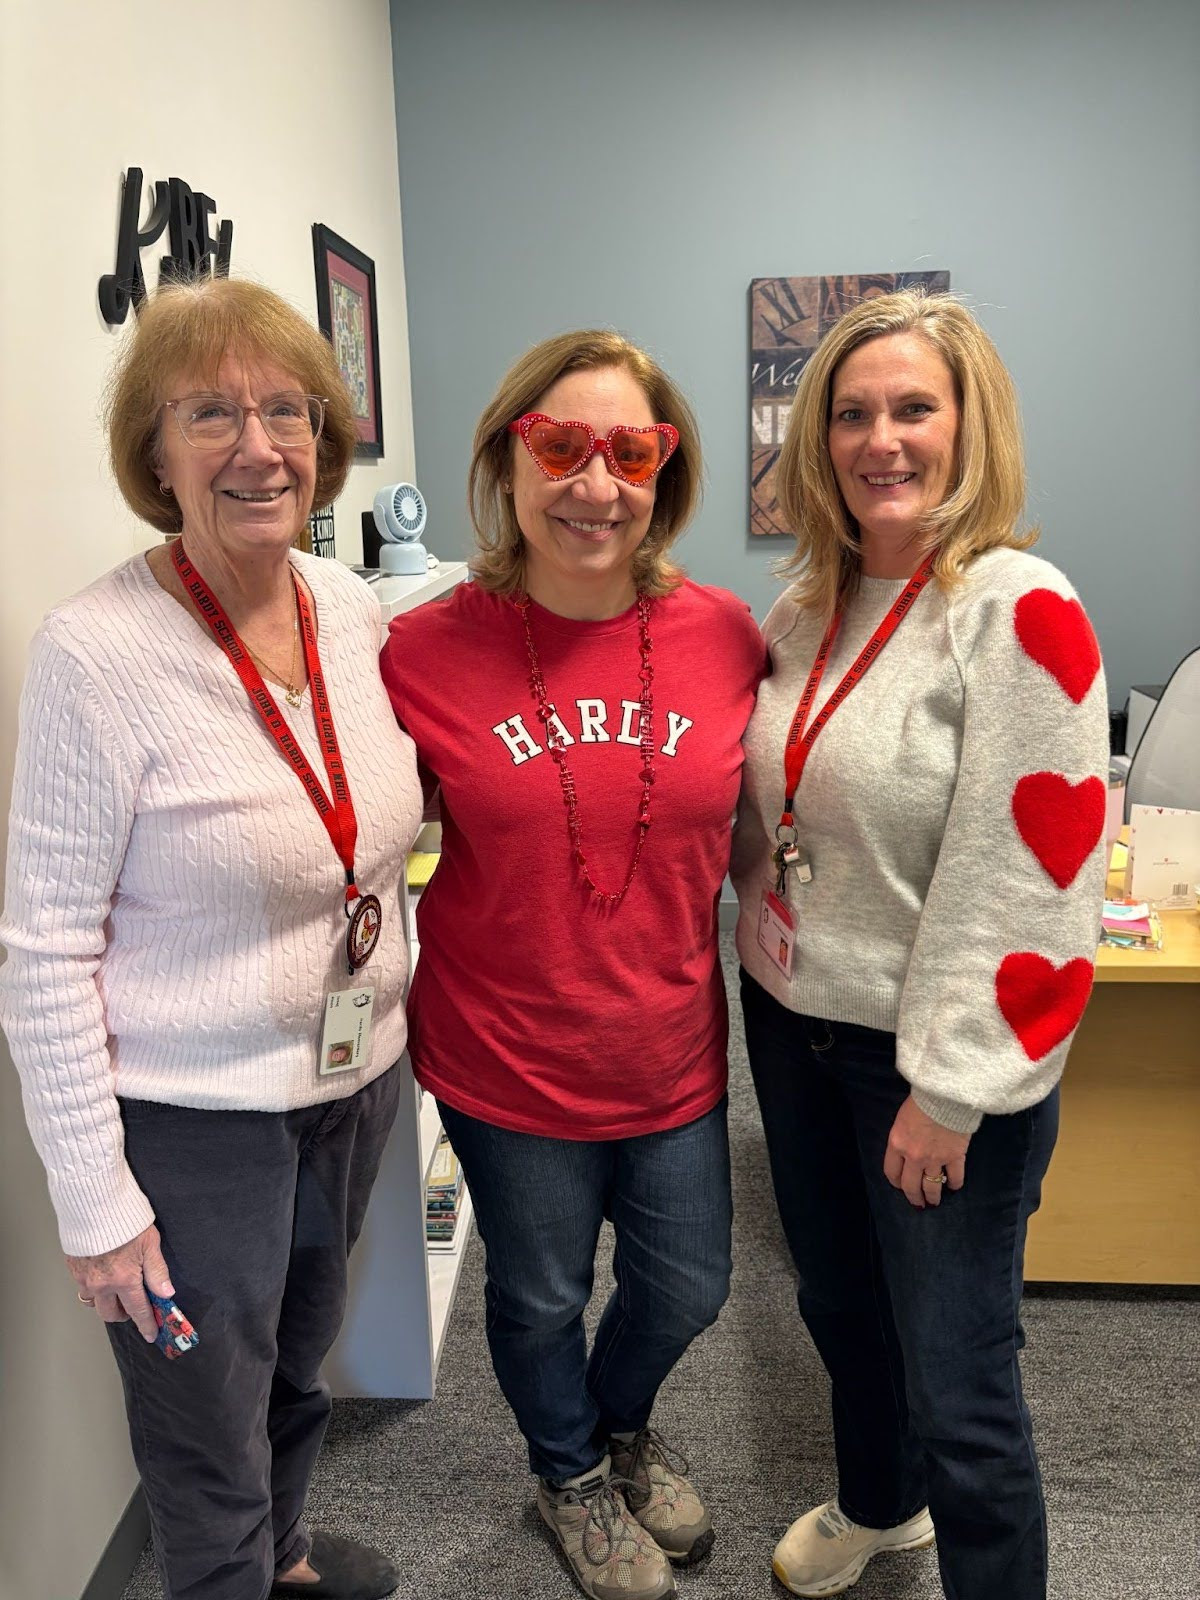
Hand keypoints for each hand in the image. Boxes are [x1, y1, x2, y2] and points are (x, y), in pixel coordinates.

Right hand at [65, 1224, 173, 1341]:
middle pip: (111, 1314)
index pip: (138, 1310)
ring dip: (106, 1302)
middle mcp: (102, 1284)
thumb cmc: (125, 1219)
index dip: (146, 1324)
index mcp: (124, 1280)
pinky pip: (83, 1287)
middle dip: (124, 1314)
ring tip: (116, 1291)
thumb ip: (157, 1271)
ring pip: (94, 1303)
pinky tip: (102, 1275)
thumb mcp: (150, 1243)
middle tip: (134, 1306)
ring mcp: (85, 1277)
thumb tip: (166, 1293)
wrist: (94, 1203)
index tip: (151, 1335)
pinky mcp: (73, 1268)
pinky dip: (93, 1288)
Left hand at [883, 1095, 970, 1208]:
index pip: (892, 1172)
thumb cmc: (921, 1101)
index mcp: (897, 1144)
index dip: (896, 1183)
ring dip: (933, 1197)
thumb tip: (906, 1149)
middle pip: (910, 1186)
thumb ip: (902, 1138)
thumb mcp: (902, 1119)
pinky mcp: (955, 1157)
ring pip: (932, 1186)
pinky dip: (955, 1183)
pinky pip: (955, 1177)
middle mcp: (913, 1157)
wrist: (945, 1095)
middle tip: (918, 1203)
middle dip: (914, 1197)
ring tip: (934, 1202)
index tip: (900, 1186)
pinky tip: (954, 1185)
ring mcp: (935, 1159)